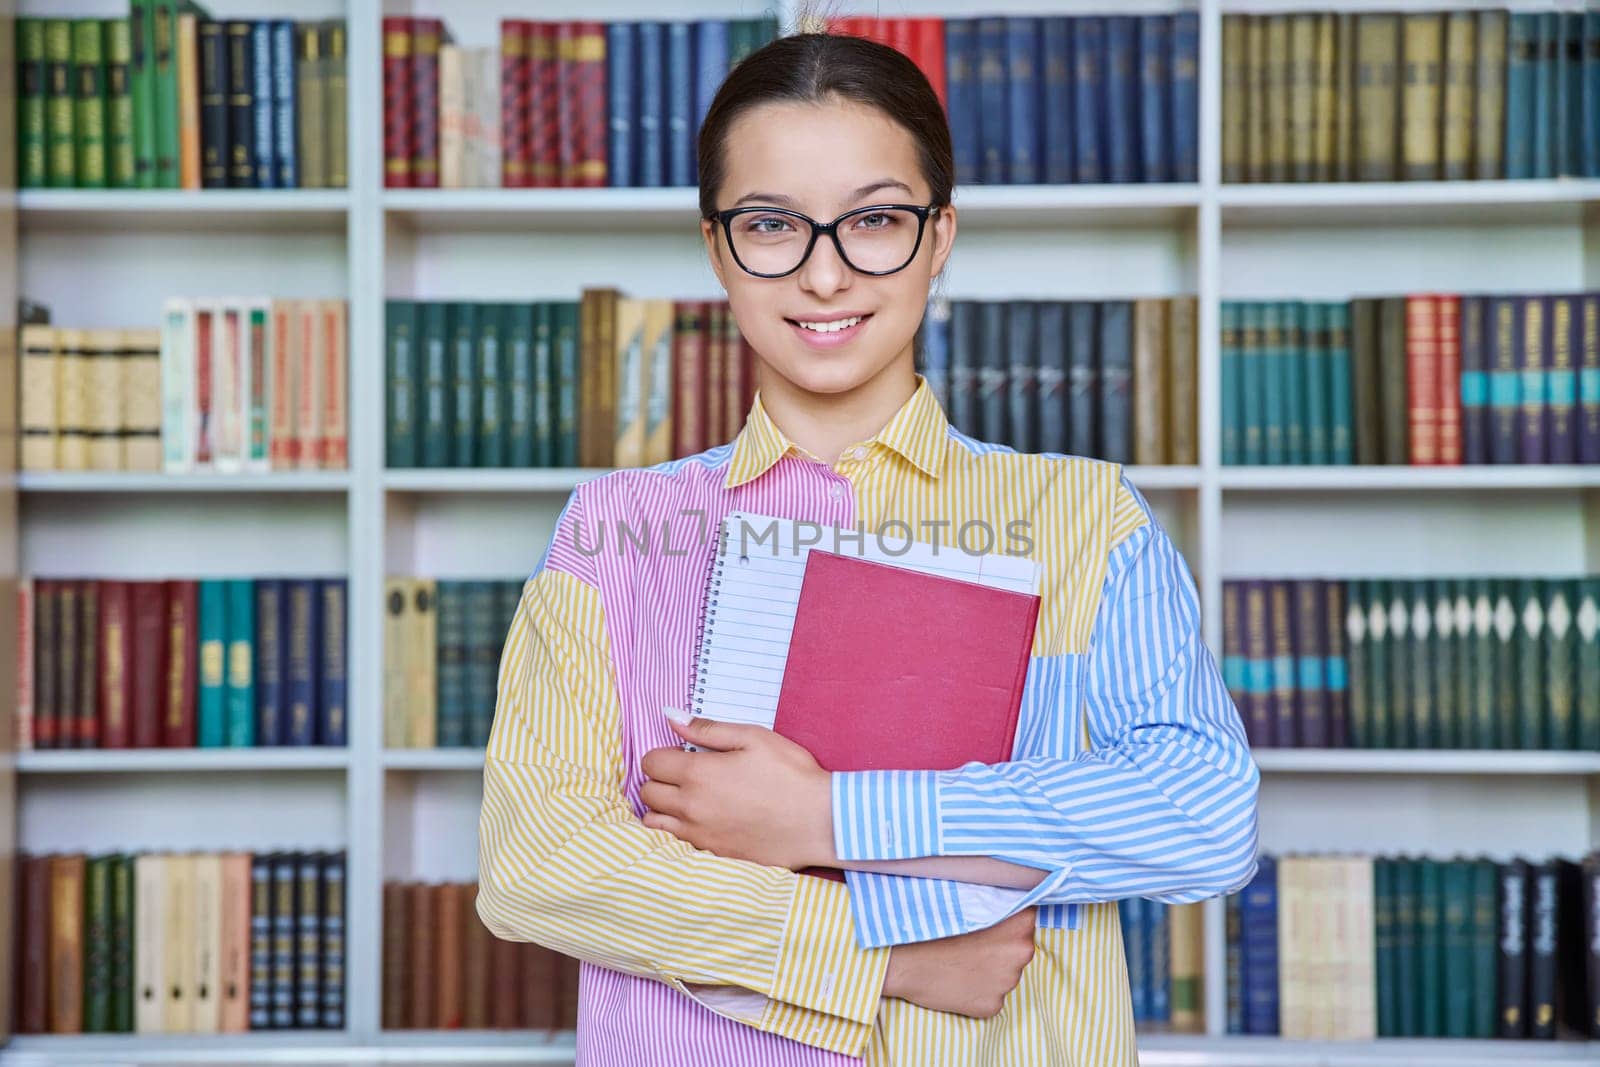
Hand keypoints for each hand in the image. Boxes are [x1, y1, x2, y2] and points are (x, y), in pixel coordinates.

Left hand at [639, 711, 835, 870]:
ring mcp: (699, 835)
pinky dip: (678, 830)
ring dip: (663, 808)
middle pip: (648, 793)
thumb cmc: (790, 774)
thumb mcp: (753, 738)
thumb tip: (671, 717)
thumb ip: (707, 729)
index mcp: (698, 774)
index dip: (662, 754)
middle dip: (659, 780)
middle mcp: (691, 807)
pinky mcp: (712, 854)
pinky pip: (676, 843)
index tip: (681, 754)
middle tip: (685, 775)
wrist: (819, 821)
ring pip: (654, 822)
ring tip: (687, 799)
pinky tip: (701, 821)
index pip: (650, 763)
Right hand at [882, 909, 1036, 1018]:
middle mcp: (1021, 954)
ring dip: (990, 967)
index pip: (1028, 917)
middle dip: (1002, 944)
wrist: (903, 961)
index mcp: (1020, 924)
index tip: (993, 919)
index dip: (1010, 917)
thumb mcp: (969, 900)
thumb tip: (1010, 900)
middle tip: (972, 939)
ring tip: (961, 959)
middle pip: (1019, 946)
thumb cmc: (931, 923)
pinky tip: (958, 979)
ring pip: (1006, 972)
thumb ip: (997, 902)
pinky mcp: (993, 1005)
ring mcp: (1008, 983)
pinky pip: (992, 993)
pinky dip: (978, 988)